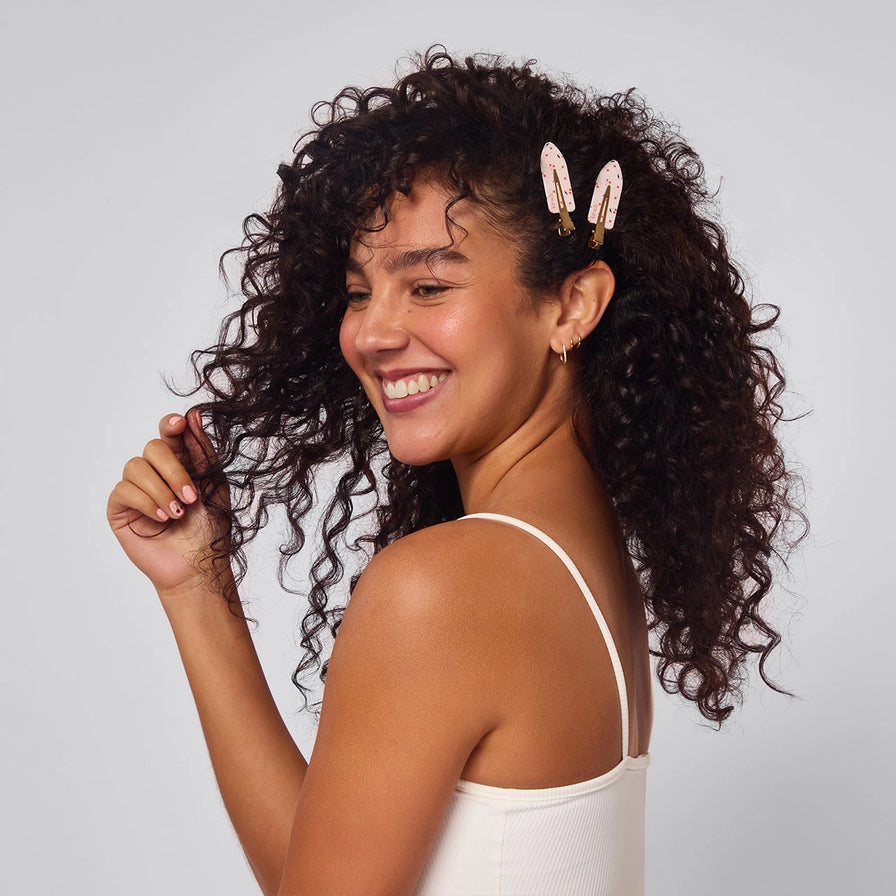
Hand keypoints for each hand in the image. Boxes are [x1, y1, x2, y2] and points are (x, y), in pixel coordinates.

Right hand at [107, 410, 230, 596]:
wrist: (199, 566)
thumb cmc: (209, 528)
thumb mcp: (213, 484)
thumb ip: (202, 451)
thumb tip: (193, 415)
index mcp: (180, 462)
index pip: (169, 433)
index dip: (171, 425)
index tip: (179, 424)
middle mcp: (155, 472)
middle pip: (153, 447)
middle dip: (174, 470)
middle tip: (191, 497)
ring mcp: (136, 489)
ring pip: (135, 466)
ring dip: (161, 490)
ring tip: (177, 513)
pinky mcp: (120, 509)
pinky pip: (123, 490)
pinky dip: (146, 502)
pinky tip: (162, 518)